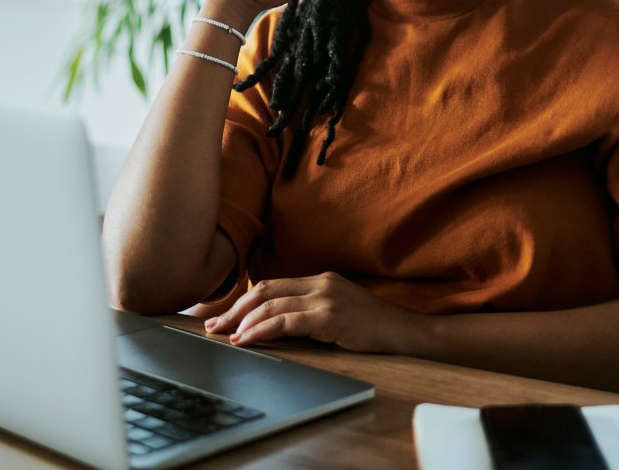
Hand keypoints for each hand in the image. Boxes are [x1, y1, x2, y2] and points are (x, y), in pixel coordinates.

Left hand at [202, 271, 418, 352]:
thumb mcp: (338, 312)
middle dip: (235, 309)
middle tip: (213, 325)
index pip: (272, 285)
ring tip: (226, 335)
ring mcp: (325, 298)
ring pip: (271, 305)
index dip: (244, 300)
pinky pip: (286, 322)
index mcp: (320, 280)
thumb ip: (311, 311)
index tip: (225, 315)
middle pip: (265, 291)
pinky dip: (261, 330)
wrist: (405, 333)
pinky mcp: (330, 317)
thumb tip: (274, 325)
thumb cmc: (372, 328)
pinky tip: (247, 340)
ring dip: (243, 321)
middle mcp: (320, 283)